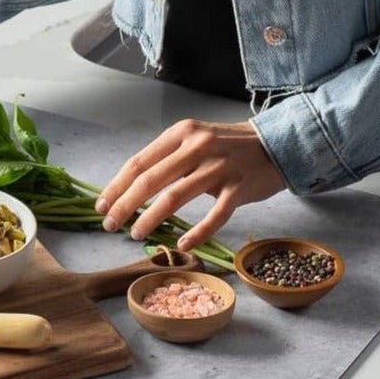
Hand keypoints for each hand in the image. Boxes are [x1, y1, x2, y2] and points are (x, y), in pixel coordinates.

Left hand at [94, 118, 285, 250]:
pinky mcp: (240, 187)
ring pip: (175, 197)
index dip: (116, 186)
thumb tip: (131, 187)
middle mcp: (197, 146)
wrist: (278, 144)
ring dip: (150, 218)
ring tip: (135, 234)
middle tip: (109, 225)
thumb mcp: (194, 140)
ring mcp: (219, 166)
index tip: (101, 205)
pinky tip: (181, 245)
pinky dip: (196, 233)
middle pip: (150, 179)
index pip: (139, 162)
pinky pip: (214, 216)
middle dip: (124, 205)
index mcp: (180, 133)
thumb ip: (168, 158)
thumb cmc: (228, 146)